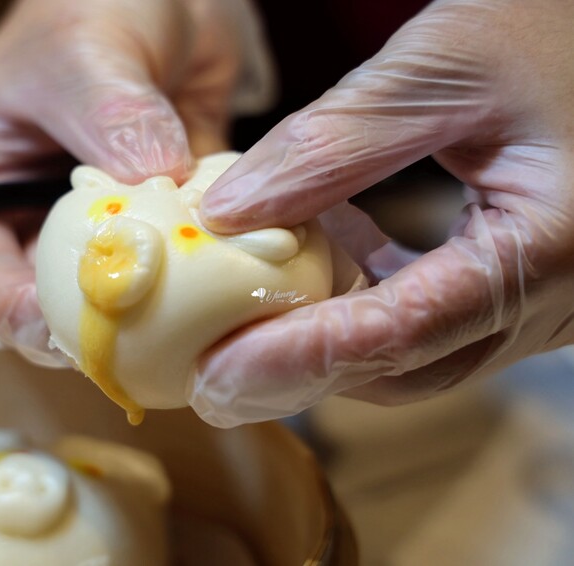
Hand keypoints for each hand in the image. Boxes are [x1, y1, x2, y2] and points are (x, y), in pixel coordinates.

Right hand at [0, 0, 273, 364]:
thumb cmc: (90, 1)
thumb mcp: (87, 50)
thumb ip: (111, 117)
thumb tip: (155, 186)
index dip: (11, 317)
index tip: (67, 330)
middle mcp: (30, 218)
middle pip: (46, 306)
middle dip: (94, 329)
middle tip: (147, 340)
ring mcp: (98, 228)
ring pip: (120, 296)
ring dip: (160, 309)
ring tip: (200, 313)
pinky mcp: (158, 224)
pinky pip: (180, 266)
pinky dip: (208, 273)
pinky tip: (239, 265)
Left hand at [193, 0, 573, 425]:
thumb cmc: (561, 27)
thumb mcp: (444, 67)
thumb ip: (333, 143)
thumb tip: (229, 213)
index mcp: (545, 249)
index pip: (399, 334)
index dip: (297, 360)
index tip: (216, 376)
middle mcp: (555, 297)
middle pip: (404, 368)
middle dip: (301, 375)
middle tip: (213, 375)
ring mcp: (543, 297)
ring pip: (416, 354)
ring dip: (327, 345)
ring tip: (245, 327)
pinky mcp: (524, 280)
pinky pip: (434, 315)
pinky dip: (365, 304)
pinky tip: (324, 258)